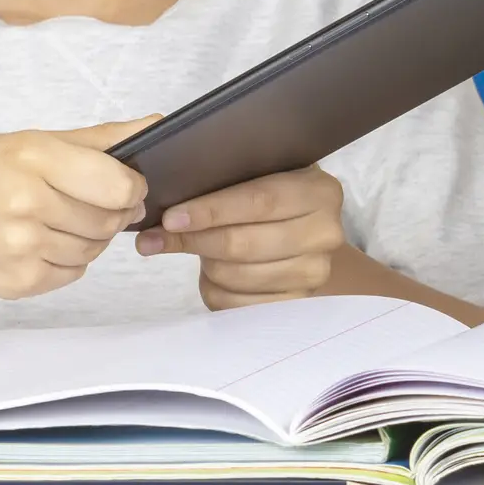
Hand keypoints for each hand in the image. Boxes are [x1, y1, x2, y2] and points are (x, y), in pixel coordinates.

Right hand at [0, 120, 152, 299]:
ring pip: (94, 250)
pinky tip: (36, 241)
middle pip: (110, 220)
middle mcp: (27, 203)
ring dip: (87, 237)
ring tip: (52, 219)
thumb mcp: (28, 139)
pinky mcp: (16, 284)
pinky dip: (65, 260)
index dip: (131, 187)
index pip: (119, 186)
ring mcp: (20, 248)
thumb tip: (158, 126)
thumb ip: (99, 139)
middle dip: (109, 213)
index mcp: (33, 157)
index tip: (122, 184)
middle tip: (81, 201)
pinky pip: (72, 274)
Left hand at [134, 166, 345, 309]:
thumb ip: (217, 188)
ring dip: (205, 264)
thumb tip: (158, 223)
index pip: (258, 201)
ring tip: (199, 248)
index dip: (210, 211)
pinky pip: (237, 305)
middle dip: (195, 241)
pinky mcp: (296, 304)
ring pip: (236, 276)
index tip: (170, 218)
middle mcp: (326, 234)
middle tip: (159, 237)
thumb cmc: (273, 197)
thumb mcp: (257, 179)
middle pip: (244, 244)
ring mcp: (314, 273)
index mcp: (320, 192)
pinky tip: (213, 273)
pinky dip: (214, 289)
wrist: (306, 232)